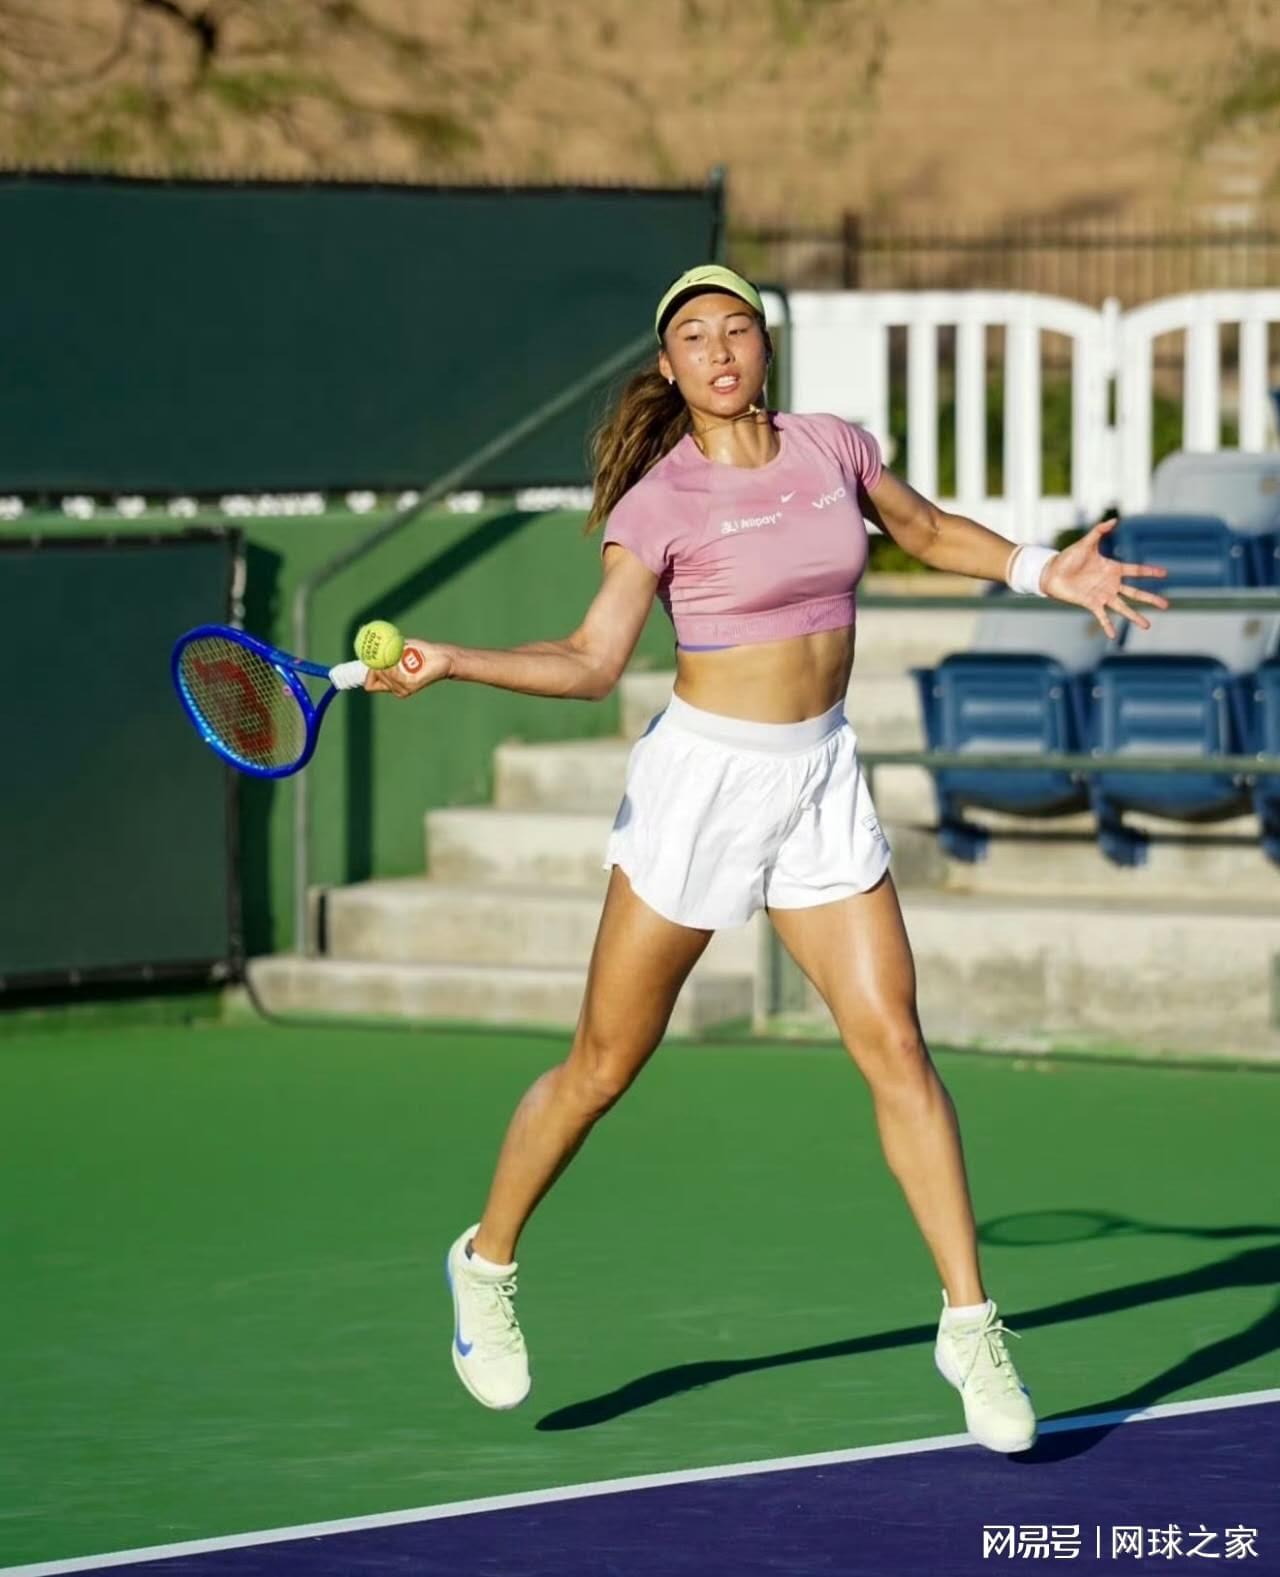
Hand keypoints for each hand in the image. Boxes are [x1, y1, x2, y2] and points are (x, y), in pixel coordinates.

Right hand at [363, 639, 450, 696]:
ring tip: (403, 655)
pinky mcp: (410, 686)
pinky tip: (403, 659)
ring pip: (382, 674)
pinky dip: (395, 664)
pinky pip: (393, 675)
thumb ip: (383, 646)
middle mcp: (396, 689)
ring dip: (389, 661)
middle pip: (374, 676)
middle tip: (392, 653)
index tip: (372, 659)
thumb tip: (364, 631)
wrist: (442, 656)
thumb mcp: (398, 647)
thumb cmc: (422, 650)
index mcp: (392, 682)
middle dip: (379, 662)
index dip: (367, 673)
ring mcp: (403, 689)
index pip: (369, 685)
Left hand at [1040, 518, 1169, 639]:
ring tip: (1147, 626)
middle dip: (1150, 599)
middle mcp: (1110, 584)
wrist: (1051, 572)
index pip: (1135, 571)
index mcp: (1112, 569)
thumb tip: (1114, 519)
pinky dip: (1107, 626)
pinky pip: (1102, 617)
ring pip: (1123, 607)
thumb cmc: (1068, 557)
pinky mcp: (1091, 603)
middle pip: (1135, 593)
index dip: (1150, 572)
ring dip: (1135, 617)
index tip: (1165, 574)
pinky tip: (1113, 636)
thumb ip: (1099, 531)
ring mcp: (1102, 595)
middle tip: (1166, 605)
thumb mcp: (1086, 543)